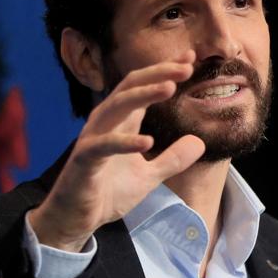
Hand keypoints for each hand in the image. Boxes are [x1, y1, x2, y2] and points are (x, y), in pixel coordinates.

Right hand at [29, 50, 204, 251]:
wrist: (78, 219)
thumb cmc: (108, 191)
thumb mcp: (150, 175)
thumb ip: (173, 158)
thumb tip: (199, 142)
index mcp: (121, 122)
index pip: (143, 88)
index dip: (165, 72)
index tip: (191, 59)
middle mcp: (105, 123)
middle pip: (130, 88)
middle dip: (157, 74)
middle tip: (186, 66)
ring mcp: (93, 139)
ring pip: (116, 107)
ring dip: (143, 96)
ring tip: (170, 88)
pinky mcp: (84, 161)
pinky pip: (104, 146)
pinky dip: (125, 142)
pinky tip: (148, 142)